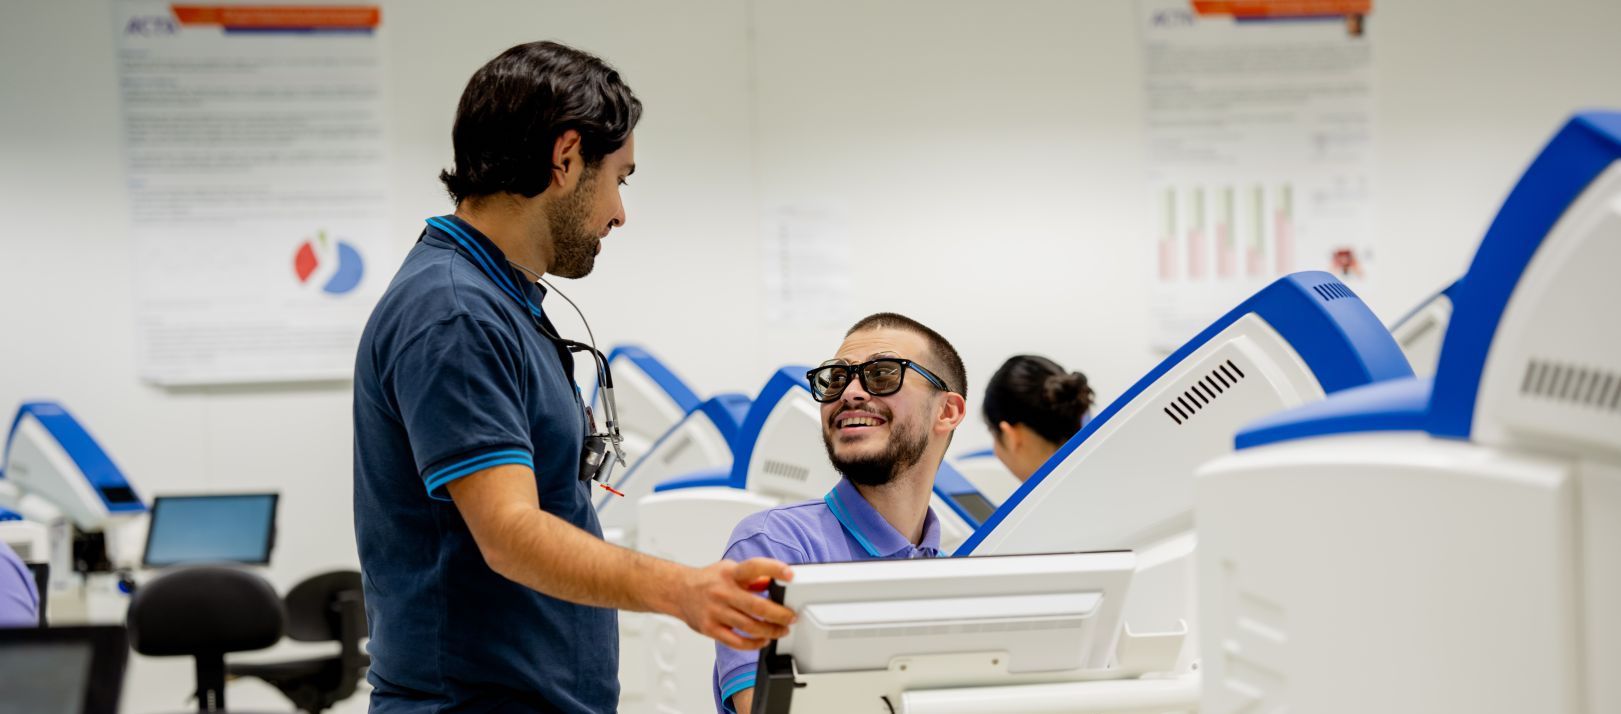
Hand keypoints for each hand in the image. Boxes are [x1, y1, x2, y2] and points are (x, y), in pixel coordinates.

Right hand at [674, 558, 795, 649]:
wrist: (678, 592)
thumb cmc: (708, 581)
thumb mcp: (729, 569)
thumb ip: (751, 576)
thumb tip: (772, 581)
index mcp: (730, 574)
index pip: (754, 568)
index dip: (773, 569)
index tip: (790, 574)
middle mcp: (722, 592)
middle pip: (756, 606)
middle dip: (779, 614)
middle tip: (791, 617)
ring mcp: (715, 611)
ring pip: (749, 626)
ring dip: (770, 631)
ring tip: (781, 630)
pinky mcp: (710, 628)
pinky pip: (736, 642)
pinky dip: (753, 644)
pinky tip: (763, 641)